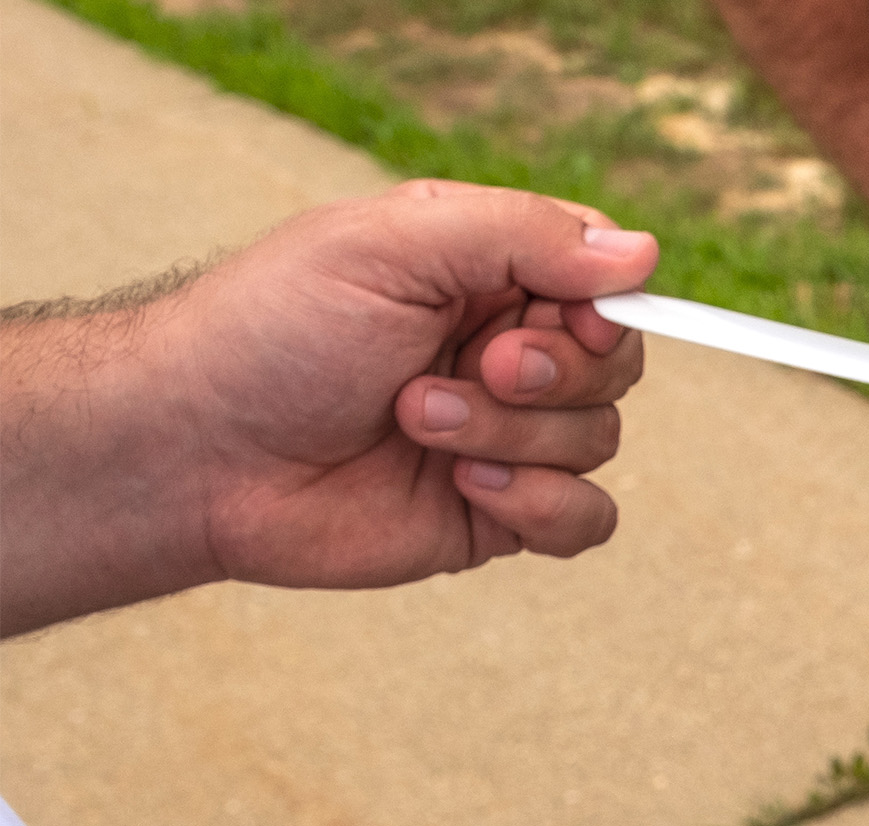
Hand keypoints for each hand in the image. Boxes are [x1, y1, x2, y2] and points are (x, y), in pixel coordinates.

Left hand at [0, 180, 656, 626]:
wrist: (196, 450)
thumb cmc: (273, 330)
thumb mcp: (394, 243)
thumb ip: (524, 235)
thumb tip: (644, 255)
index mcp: (483, 274)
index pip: (605, 281)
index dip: (606, 307)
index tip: (562, 315)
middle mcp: (502, 353)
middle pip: (617, 364)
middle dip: (556, 373)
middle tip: (480, 366)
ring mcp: (504, 438)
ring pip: (599, 441)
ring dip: (514, 436)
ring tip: (415, 421)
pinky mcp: (495, 515)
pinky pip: (587, 521)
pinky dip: (545, 506)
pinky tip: (469, 489)